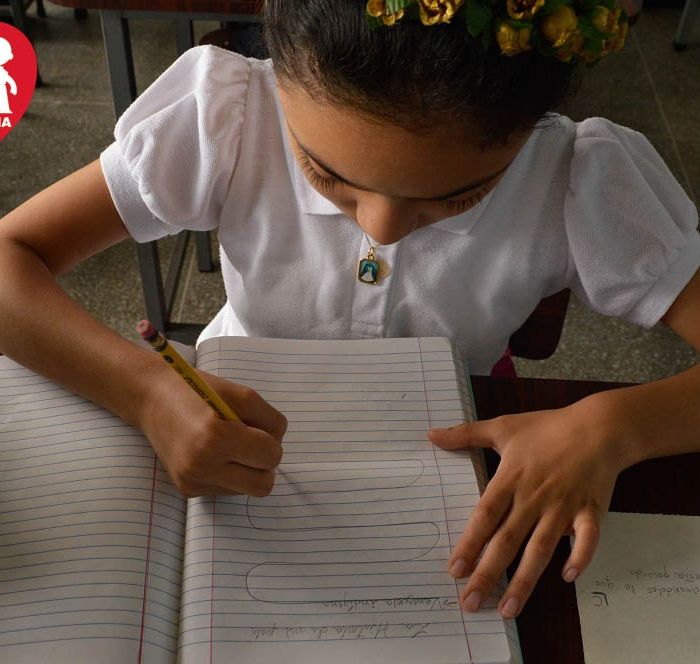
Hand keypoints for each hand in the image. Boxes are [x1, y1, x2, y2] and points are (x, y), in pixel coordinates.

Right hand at [138, 367, 286, 496]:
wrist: (152, 399)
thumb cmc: (199, 391)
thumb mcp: (243, 394)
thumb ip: (271, 421)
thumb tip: (278, 446)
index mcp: (215, 438)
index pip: (270, 457)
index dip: (271, 441)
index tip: (257, 429)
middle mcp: (201, 466)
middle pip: (263, 485)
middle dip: (264, 463)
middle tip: (251, 442)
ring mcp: (192, 482)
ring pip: (246, 490)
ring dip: (246, 469)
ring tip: (228, 443)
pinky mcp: (187, 490)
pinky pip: (227, 489)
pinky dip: (229, 473)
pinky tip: (213, 453)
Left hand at [428, 400, 623, 618]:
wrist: (598, 426)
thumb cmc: (547, 427)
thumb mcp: (503, 426)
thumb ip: (466, 434)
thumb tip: (431, 435)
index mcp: (510, 478)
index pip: (485, 517)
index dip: (469, 543)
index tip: (454, 570)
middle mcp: (533, 497)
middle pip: (507, 541)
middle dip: (487, 574)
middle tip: (470, 603)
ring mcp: (563, 507)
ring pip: (541, 549)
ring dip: (524, 580)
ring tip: (508, 609)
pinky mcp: (590, 512)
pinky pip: (587, 539)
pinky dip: (580, 558)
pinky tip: (567, 578)